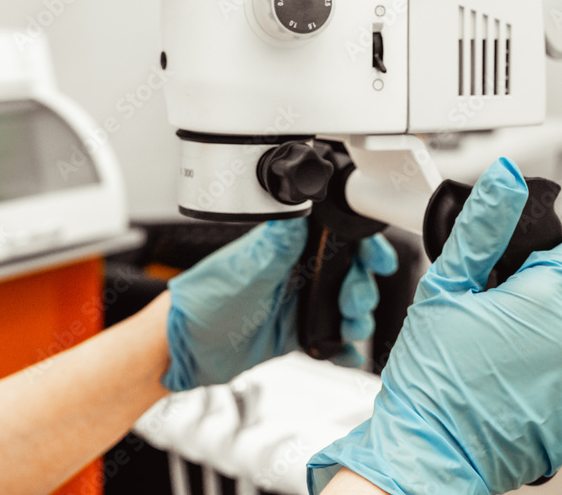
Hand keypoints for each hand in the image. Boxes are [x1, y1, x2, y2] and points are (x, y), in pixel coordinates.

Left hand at [164, 219, 397, 391]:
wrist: (185, 349)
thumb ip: (276, 247)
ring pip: (345, 306)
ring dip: (357, 319)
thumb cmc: (202, 302)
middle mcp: (297, 271)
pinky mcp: (297, 331)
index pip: (336, 237)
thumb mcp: (243, 273)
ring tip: (350, 330)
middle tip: (354, 304)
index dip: (362, 246)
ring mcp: (299, 301)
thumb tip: (297, 208)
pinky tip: (344, 352)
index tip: (377, 261)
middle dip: (362, 289)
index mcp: (286, 247)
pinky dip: (343, 347)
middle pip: (350, 273)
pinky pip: (331, 337)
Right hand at [307, 159, 561, 494]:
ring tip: (495, 360)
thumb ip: (482, 229)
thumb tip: (506, 180)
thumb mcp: (446, 288)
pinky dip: (548, 382)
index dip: (539, 261)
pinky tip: (508, 388)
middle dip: (540, 300)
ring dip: (546, 341)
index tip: (508, 281)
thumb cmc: (431, 376)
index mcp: (553, 298)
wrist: (428, 452)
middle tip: (491, 321)